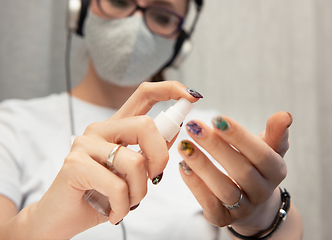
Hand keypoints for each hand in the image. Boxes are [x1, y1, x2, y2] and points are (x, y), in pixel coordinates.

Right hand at [24, 81, 200, 239]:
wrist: (63, 218)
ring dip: (139, 192)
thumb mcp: (133, 173)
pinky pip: (118, 186)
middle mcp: (100, 129)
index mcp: (116, 127)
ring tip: (127, 203)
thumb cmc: (101, 194)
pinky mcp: (75, 164)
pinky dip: (123, 206)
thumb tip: (176, 130)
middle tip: (153, 180)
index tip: (192, 96)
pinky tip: (114, 212)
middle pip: (146, 126)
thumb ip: (150, 151)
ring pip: (135, 162)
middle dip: (160, 159)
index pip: (144, 94)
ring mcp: (85, 144)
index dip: (170, 89)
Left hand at [177, 111, 291, 235]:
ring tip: (184, 146)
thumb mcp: (269, 149)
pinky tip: (183, 166)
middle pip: (241, 171)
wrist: (251, 202)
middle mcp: (262, 192)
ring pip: (224, 189)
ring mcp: (243, 208)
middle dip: (215, 147)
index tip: (217, 118)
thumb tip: (284, 115)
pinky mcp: (223, 219)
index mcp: (276, 171)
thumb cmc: (256, 167)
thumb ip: (275, 133)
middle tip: (194, 126)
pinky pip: (208, 203)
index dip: (239, 136)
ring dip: (202, 166)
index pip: (261, 154)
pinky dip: (195, 184)